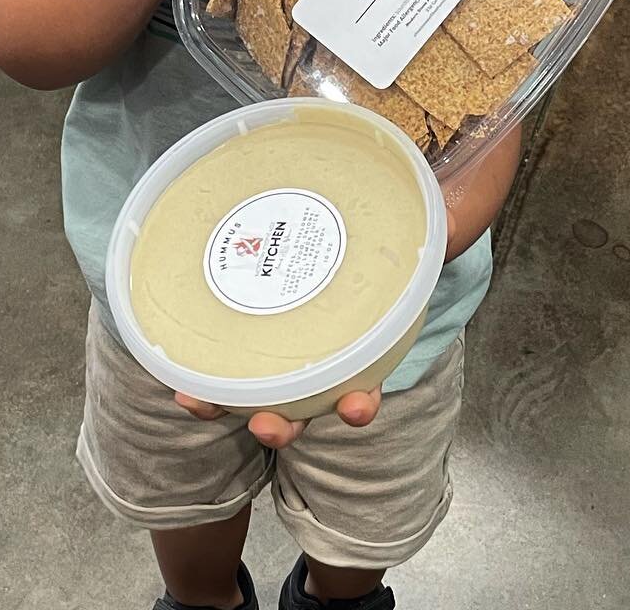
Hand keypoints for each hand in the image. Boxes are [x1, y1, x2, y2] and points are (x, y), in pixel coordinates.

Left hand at [174, 211, 460, 442]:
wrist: (342, 202)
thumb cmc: (381, 228)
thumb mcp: (409, 232)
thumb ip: (432, 233)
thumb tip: (452, 227)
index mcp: (357, 340)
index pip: (364, 382)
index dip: (360, 400)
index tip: (359, 406)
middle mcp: (316, 352)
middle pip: (301, 402)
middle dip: (285, 424)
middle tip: (271, 425)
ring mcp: (276, 343)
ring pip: (252, 388)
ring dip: (227, 405)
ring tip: (198, 402)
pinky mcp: (239, 322)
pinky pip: (218, 355)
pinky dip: (197, 372)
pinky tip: (177, 374)